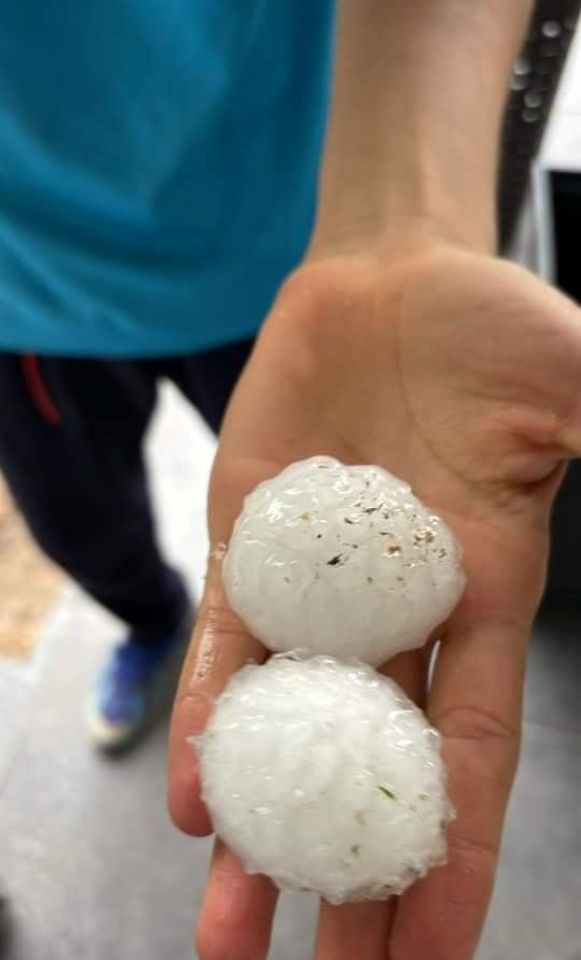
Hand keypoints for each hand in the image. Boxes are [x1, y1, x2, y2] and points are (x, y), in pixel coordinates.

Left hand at [168, 239, 580, 959]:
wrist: (391, 277)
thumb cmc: (494, 327)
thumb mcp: (575, 389)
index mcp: (486, 596)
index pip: (474, 750)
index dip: (456, 850)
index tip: (432, 951)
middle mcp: (398, 611)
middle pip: (372, 762)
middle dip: (350, 868)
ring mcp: (316, 584)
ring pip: (285, 721)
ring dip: (257, 821)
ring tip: (230, 926)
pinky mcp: (250, 543)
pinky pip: (226, 644)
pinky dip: (207, 714)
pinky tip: (193, 796)